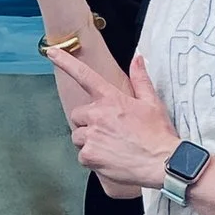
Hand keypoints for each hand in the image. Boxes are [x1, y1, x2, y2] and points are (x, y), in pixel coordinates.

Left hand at [54, 50, 181, 195]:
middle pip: (78, 115)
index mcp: (111, 98)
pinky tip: (110, 158)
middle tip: (109, 131)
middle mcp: (97, 115)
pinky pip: (82, 155)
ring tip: (111, 146)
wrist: (163, 163)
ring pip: (78, 136)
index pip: (84, 75)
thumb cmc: (158, 134)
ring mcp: (91, 135)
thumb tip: (137, 59)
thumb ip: (140, 79)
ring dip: (89, 140)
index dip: (66, 61)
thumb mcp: (152, 102)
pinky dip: (92, 158)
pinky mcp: (89, 155)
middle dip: (88, 123)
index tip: (51, 52)